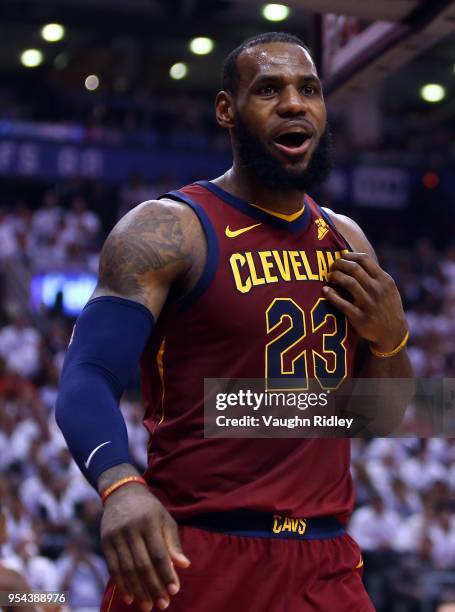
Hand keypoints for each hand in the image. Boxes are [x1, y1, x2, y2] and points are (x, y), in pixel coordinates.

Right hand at [100, 484, 189, 610]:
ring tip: (148, 605)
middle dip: (153, 587)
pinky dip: (121, 584)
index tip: (174, 590)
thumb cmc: (149, 509)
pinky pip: (113, 567)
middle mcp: (131, 529)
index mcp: (149, 522)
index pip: (159, 553)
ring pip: (127, 569)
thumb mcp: (165, 519)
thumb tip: (184, 565)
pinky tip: (129, 597)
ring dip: (138, 590)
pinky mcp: (105, 542)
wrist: (122, 492)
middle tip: (162, 605)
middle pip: (143, 564)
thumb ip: (173, 543)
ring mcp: (116, 535)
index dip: (166, 573)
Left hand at [322, 252, 407, 352]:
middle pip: (354, 268)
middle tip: (332, 267)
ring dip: (335, 276)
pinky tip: (325, 290)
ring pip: (348, 282)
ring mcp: (368, 304)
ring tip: (329, 277)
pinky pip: (342, 303)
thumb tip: (353, 258)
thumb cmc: (387, 306)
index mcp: (384, 280)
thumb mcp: (388, 288)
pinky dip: (331, 295)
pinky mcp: (359, 317)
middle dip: (339, 264)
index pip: (364, 259)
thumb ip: (375, 274)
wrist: (393, 332)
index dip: (349, 255)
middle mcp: (377, 290)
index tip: (341, 257)